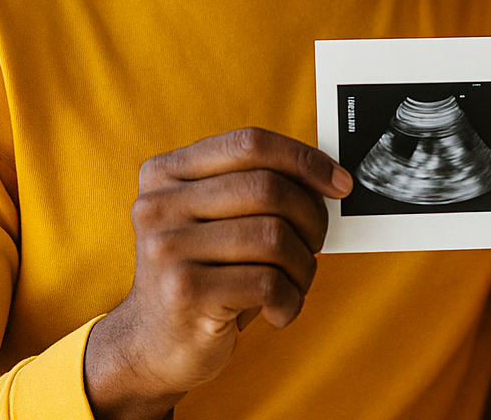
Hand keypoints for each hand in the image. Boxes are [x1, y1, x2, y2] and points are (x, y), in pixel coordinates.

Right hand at [84, 129, 351, 419]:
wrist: (150, 346)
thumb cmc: (201, 275)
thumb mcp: (214, 221)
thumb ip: (252, 189)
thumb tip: (328, 177)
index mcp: (166, 174)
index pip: (249, 143)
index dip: (304, 159)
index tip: (340, 183)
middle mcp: (159, 206)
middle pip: (267, 187)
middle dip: (311, 217)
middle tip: (317, 242)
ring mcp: (168, 249)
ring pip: (273, 236)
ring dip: (303, 265)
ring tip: (295, 282)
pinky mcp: (184, 293)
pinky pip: (267, 283)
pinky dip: (289, 299)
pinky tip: (278, 310)